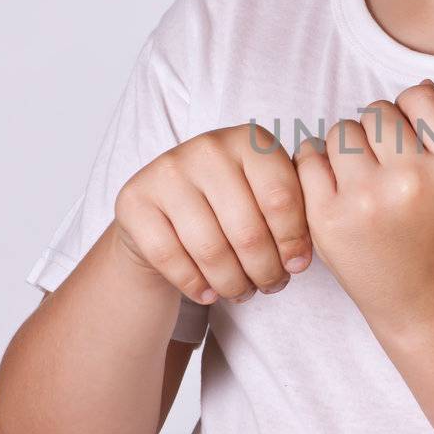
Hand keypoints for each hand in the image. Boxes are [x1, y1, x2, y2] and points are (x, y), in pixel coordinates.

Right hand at [113, 124, 312, 304]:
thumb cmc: (231, 202)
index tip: (297, 266)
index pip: (282, 199)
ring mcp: (167, 172)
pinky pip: (172, 260)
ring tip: (243, 292)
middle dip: (266, 271)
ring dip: (234, 284)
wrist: (165, 206)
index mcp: (249, 140)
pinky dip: (196, 286)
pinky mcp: (135, 201)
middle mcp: (207, 148)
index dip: (294, 241)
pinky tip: (210, 293)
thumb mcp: (265, 194)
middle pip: (248, 231)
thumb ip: (292, 214)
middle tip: (271, 286)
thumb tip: (299, 261)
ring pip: (211, 251)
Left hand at [293, 79, 433, 335]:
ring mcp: (367, 200)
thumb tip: (423, 87)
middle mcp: (411, 181)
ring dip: (348, 145)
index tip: (411, 127)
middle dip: (379, 128)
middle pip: (378, 112)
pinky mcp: (329, 218)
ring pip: (342, 130)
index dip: (413, 107)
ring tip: (361, 172)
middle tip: (385, 156)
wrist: (424, 300)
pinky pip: (309, 157)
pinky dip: (318, 165)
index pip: (422, 98)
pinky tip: (336, 183)